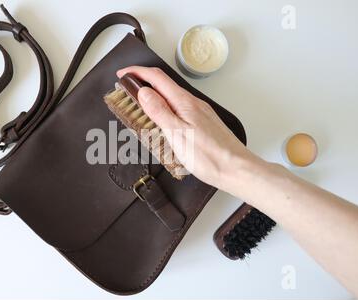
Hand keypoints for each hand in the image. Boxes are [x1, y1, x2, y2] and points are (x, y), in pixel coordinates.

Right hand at [117, 66, 262, 189]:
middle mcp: (193, 103)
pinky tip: (161, 118)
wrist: (236, 169)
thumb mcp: (177, 134)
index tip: (122, 74)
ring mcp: (199, 112)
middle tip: (126, 89)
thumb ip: (159, 111)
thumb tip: (144, 92)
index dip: (137, 72)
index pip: (157, 78)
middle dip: (143, 82)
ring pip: (171, 97)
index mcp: (184, 102)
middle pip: (164, 84)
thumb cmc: (209, 156)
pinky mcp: (202, 123)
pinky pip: (179, 108)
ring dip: (153, 95)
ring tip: (139, 103)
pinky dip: (165, 107)